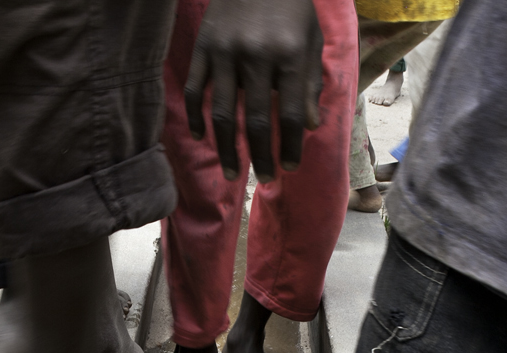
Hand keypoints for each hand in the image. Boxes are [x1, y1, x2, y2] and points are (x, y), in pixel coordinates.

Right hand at [184, 0, 324, 183]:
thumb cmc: (289, 7)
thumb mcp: (311, 38)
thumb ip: (310, 81)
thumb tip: (311, 127)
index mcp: (288, 54)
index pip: (292, 112)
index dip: (291, 144)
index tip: (290, 167)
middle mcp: (256, 55)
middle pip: (258, 120)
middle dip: (262, 156)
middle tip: (265, 180)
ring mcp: (224, 52)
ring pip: (223, 113)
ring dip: (228, 149)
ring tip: (233, 173)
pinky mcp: (202, 48)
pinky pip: (195, 91)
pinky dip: (196, 118)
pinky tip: (202, 139)